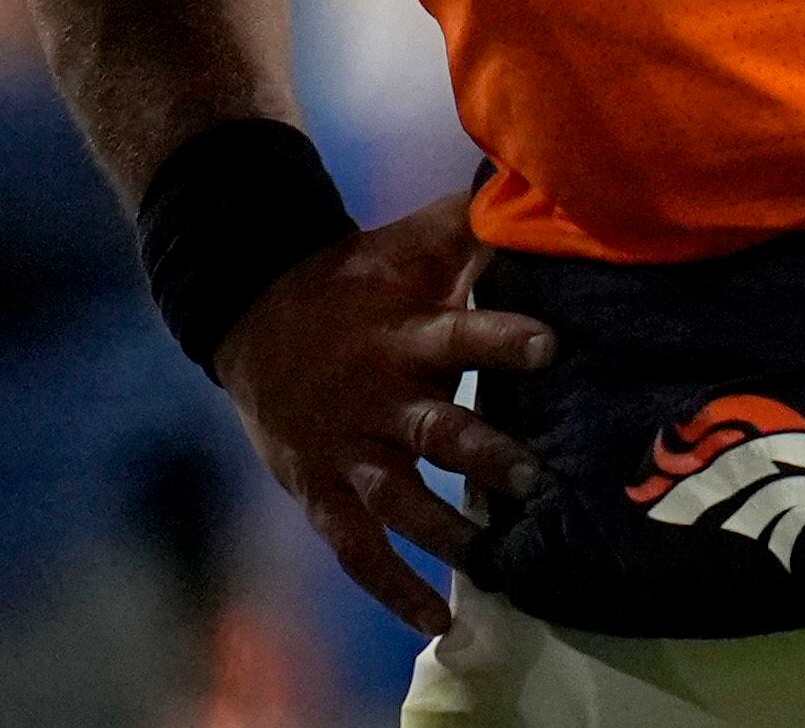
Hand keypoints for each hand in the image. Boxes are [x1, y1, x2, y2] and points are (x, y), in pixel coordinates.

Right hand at [212, 190, 555, 637]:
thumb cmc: (356, 278)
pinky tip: (439, 621)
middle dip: (486, 456)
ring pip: (398, 497)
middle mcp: (378, 393)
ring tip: (495, 562)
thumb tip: (541, 183)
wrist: (252, 309)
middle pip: (436, 428)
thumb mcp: (407, 245)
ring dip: (447, 531)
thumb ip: (473, 224)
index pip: (459, 331)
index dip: (502, 337)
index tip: (551, 344)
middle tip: (537, 480)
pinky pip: (358, 549)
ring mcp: (347, 448)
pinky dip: (395, 587)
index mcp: (405, 331)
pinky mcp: (322, 488)